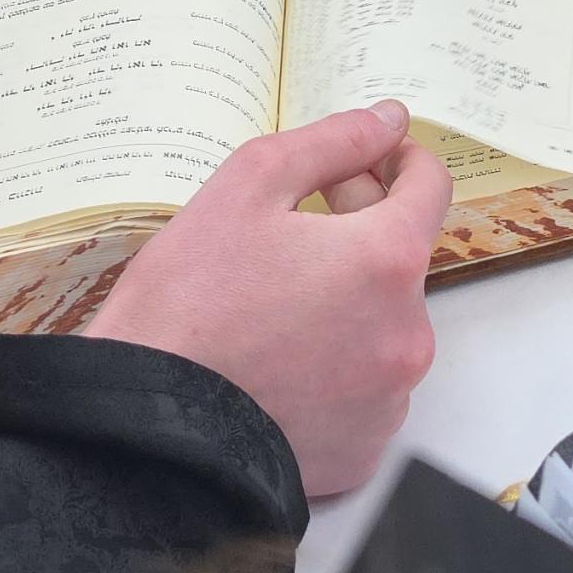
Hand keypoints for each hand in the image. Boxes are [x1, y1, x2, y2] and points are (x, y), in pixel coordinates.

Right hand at [83, 105, 450, 498]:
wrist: (143, 433)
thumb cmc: (187, 304)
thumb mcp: (248, 186)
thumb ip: (332, 141)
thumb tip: (388, 119)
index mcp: (387, 262)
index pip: (429, 187)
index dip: (398, 160)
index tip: (366, 159)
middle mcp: (406, 335)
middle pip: (401, 258)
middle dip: (361, 227)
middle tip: (297, 222)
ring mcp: (387, 402)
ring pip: (381, 325)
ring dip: (347, 300)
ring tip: (276, 300)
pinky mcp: (361, 452)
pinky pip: (362, 389)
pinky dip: (334, 366)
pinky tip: (279, 359)